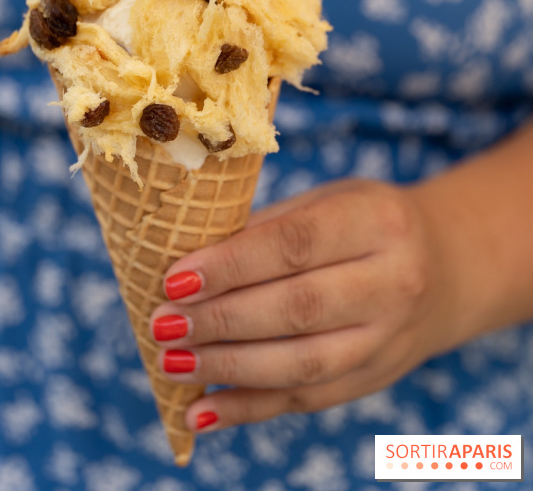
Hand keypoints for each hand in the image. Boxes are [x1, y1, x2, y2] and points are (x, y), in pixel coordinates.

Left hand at [149, 178, 460, 432]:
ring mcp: (389, 339)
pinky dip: (249, 409)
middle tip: (163, 323)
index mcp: (377, 221)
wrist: (446, 265)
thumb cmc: (366, 221)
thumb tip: (187, 257)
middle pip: (297, 308)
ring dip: (228, 367)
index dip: (231, 265)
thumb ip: (268, 226)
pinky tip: (202, 410)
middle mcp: (393, 282)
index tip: (175, 279)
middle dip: (221, 320)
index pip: (295, 245)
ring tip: (172, 362)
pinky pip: (308, 401)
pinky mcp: (375, 378)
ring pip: (301, 364)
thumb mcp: (329, 199)